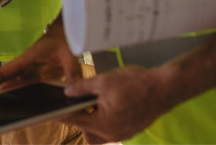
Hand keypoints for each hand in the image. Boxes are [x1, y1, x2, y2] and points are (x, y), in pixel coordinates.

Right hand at [0, 22, 79, 97]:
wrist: (66, 29)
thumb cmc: (64, 36)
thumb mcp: (69, 53)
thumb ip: (72, 71)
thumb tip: (74, 88)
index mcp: (27, 57)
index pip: (3, 73)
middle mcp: (24, 64)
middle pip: (4, 81)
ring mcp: (28, 68)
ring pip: (12, 84)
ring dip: (4, 95)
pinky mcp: (35, 72)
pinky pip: (23, 85)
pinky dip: (18, 94)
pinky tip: (17, 106)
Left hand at [61, 65, 182, 142]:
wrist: (167, 87)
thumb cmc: (138, 84)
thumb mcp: (104, 81)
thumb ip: (82, 88)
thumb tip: (67, 92)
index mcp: (103, 125)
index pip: (74, 121)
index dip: (60, 114)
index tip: (48, 112)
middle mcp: (113, 134)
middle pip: (87, 131)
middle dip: (80, 119)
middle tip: (78, 102)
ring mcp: (124, 133)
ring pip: (100, 131)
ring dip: (95, 118)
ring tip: (96, 100)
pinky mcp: (132, 129)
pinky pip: (113, 127)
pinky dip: (108, 117)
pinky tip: (111, 102)